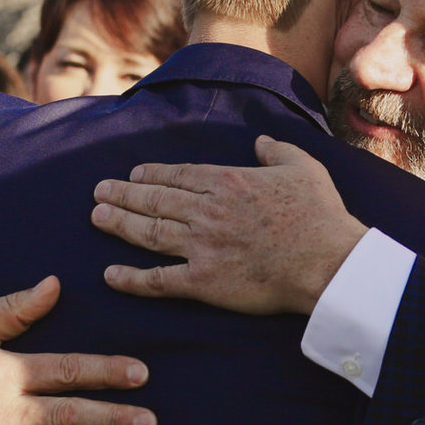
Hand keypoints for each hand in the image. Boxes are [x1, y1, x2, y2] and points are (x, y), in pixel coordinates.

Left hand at [93, 137, 366, 315]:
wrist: (327, 261)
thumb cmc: (320, 214)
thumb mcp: (303, 167)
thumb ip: (276, 151)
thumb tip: (260, 142)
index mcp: (228, 182)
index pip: (179, 176)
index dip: (152, 175)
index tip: (133, 175)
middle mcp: (207, 211)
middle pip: (155, 201)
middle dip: (123, 195)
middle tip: (99, 192)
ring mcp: (202, 247)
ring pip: (150, 233)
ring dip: (120, 224)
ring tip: (98, 217)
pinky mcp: (204, 282)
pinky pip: (159, 280)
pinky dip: (131, 278)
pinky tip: (110, 275)